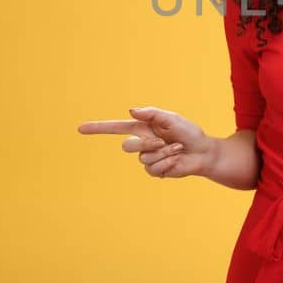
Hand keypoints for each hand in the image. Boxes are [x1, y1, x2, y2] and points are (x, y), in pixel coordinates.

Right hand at [78, 106, 214, 178]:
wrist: (203, 151)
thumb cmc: (189, 132)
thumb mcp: (171, 118)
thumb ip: (151, 113)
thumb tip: (130, 111)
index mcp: (142, 128)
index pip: (115, 128)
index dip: (97, 128)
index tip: (80, 128)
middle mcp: (142, 142)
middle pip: (127, 146)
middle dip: (146, 143)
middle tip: (164, 141)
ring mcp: (147, 158)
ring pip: (143, 158)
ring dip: (163, 152)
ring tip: (177, 148)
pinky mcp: (155, 170)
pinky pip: (153, 169)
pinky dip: (167, 162)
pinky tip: (177, 159)